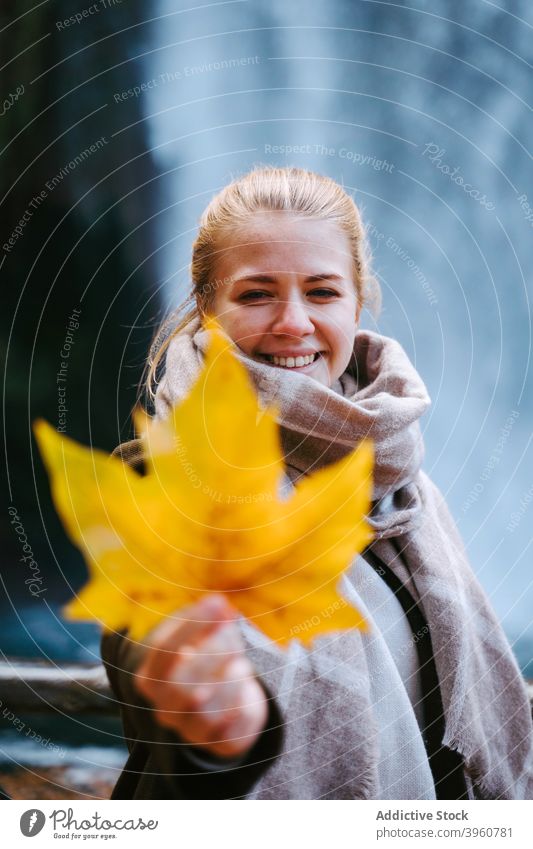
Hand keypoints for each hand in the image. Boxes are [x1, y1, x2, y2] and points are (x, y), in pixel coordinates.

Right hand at [134, 594, 267, 758]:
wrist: (226, 704)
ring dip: (226, 680)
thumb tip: (220, 605)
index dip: (193, 624)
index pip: (164, 650)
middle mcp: (164, 707)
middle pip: (180, 682)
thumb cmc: (206, 661)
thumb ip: (205, 621)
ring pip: (203, 707)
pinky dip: (239, 703)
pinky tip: (245, 684)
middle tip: (231, 631)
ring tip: (241, 661)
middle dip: (210, 652)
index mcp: (149, 677)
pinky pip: (228, 729)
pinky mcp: (217, 744)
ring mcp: (188, 730)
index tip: (219, 602)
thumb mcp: (198, 637)